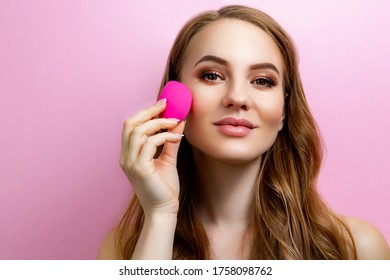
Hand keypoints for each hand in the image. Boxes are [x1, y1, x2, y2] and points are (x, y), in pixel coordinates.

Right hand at [120, 99, 184, 215]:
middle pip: (130, 124)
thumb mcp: (167, 160)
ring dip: (159, 123)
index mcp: (129, 155)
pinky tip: (177, 137)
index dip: (145, 113)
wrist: (164, 211)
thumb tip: (178, 122)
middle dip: (148, 112)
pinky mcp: (139, 168)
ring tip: (175, 122)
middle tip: (167, 105)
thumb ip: (169, 141)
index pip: (131, 127)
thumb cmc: (164, 188)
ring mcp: (130, 163)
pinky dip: (164, 136)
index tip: (163, 104)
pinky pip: (149, 143)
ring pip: (138, 131)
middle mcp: (125, 157)